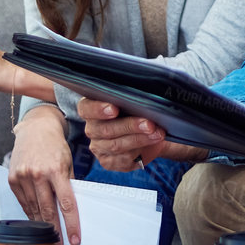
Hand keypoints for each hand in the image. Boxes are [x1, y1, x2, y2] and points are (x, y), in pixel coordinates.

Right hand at [10, 110, 78, 244]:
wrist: (35, 129)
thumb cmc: (56, 147)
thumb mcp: (68, 163)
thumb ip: (69, 185)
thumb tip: (71, 210)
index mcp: (56, 170)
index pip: (66, 203)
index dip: (71, 224)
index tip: (75, 239)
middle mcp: (37, 174)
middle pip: (48, 211)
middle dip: (55, 232)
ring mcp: (23, 177)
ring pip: (34, 209)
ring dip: (42, 226)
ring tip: (49, 238)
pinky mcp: (13, 179)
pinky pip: (23, 203)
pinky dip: (30, 213)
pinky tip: (36, 222)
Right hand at [73, 98, 205, 169]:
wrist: (150, 131)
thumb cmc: (139, 109)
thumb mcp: (134, 98)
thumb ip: (131, 92)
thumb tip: (145, 83)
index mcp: (90, 108)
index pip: (86, 108)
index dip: (98, 109)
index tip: (115, 108)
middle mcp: (91, 128)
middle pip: (105, 129)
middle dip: (130, 126)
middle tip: (149, 123)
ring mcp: (99, 147)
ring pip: (117, 145)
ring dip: (139, 139)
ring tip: (157, 133)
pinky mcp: (109, 162)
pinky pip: (123, 159)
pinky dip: (140, 152)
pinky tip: (153, 145)